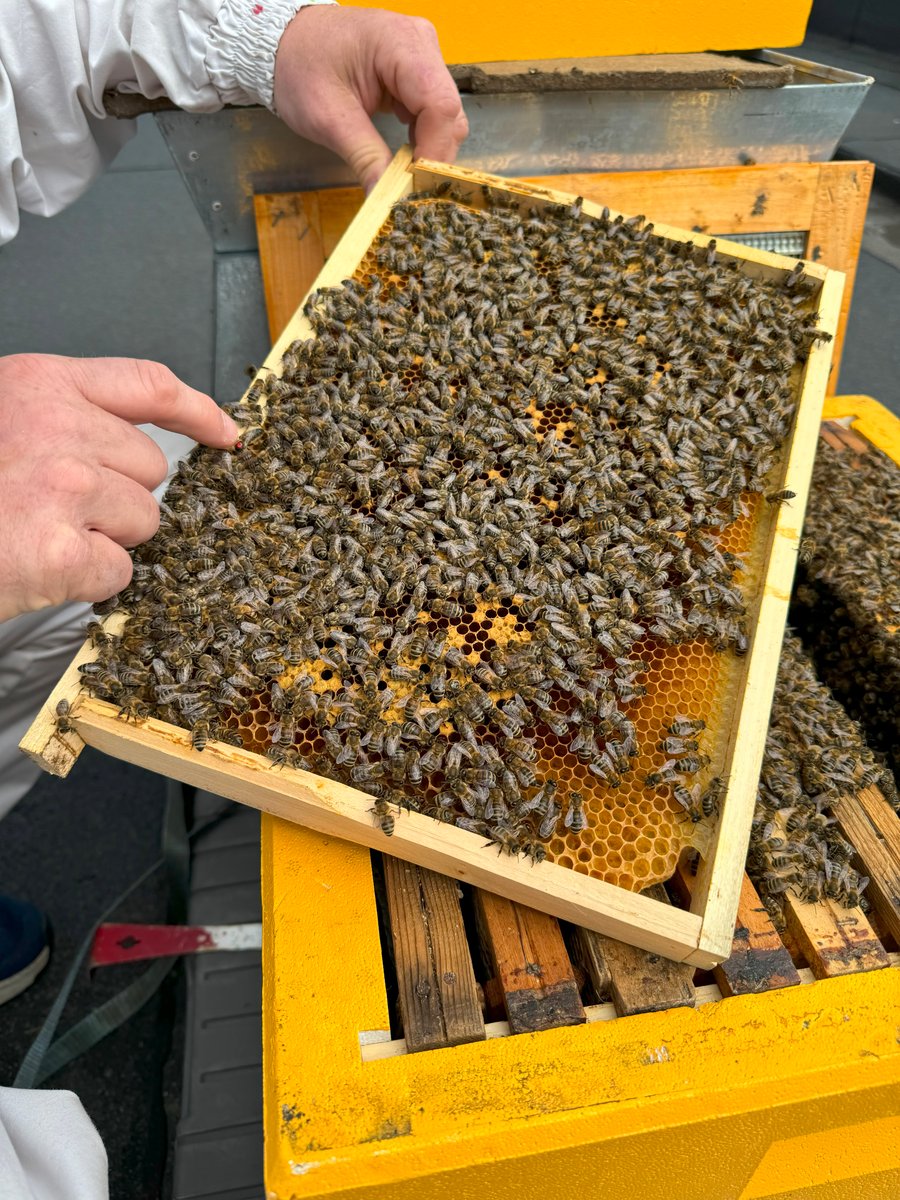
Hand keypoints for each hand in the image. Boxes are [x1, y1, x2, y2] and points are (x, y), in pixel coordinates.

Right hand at [0, 354, 238, 621]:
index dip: (199, 411)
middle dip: (119, 495)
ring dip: (106, 538)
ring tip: (38, 533)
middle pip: (150, 468)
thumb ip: (58, 418)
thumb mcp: (0, 421)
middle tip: (55, 506)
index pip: (148, 385)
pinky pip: (120, 571)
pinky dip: (89, 581)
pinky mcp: (61, 552)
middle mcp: (56, 426)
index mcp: (37, 384)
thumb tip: (125, 446)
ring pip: (144, 520)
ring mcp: (62, 488)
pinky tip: (39, 567)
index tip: (228, 434)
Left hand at [273, 6, 467, 191]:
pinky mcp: (418, 71)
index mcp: (399, 42)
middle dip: (433, 154)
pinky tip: (403, 153)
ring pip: (445, 115)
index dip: (435, 150)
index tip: (417, 185)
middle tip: (409, 187)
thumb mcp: (327, 118)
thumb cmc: (301, 66)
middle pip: (448, 111)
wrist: (287, 43)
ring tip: (402, 172)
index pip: (439, 104)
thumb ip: (364, 157)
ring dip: (428, 148)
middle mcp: (420, 42)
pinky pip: (433, 112)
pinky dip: (422, 138)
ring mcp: (423, 55)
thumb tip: (385, 196)